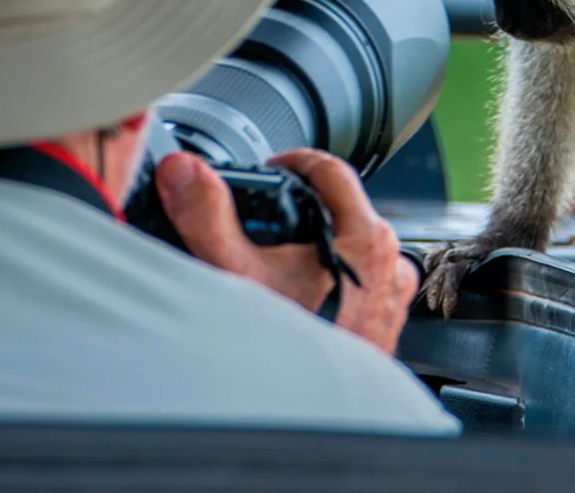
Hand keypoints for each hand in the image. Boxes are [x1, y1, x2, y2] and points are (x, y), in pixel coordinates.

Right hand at [154, 148, 417, 353]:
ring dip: (321, 245)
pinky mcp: (386, 323)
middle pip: (345, 208)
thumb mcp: (234, 273)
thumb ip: (205, 215)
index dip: (295, 162)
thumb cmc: (283, 353)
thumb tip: (184, 173)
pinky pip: (363, 283)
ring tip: (283, 261)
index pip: (333, 170)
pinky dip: (335, 279)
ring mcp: (391, 294)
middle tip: (270, 219)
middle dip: (304, 208)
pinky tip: (304, 296)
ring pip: (356, 247)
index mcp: (363, 237)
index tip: (273, 168)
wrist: (305, 413)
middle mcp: (387, 261)